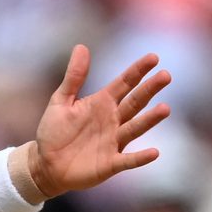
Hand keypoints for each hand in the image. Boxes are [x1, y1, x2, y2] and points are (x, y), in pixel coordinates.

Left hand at [25, 45, 170, 198]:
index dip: (138, 70)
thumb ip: (74, 77)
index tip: (153, 58)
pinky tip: (154, 153)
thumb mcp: (60, 101)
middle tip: (165, 76)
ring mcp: (114, 141)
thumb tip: (81, 46)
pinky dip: (140, 158)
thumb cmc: (54, 132)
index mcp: (103, 102)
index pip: (125, 82)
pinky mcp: (110, 164)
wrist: (45, 165)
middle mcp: (113, 120)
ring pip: (135, 128)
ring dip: (150, 120)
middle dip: (150, 89)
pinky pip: (128, 160)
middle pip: (135, 102)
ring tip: (165, 109)